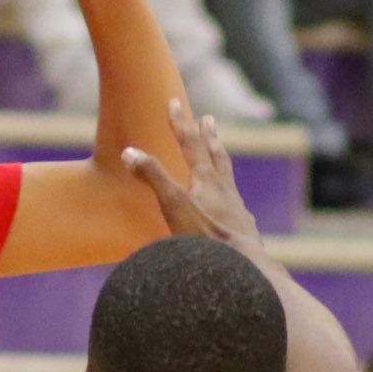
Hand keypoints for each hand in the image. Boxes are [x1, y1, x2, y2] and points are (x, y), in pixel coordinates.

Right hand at [125, 107, 259, 251]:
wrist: (243, 268)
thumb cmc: (206, 237)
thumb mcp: (173, 204)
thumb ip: (153, 177)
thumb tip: (129, 152)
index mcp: (208, 180)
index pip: (191, 144)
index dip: (181, 123)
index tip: (174, 103)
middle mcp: (226, 191)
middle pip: (216, 157)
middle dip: (209, 136)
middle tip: (208, 119)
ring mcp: (237, 211)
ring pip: (229, 181)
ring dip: (221, 166)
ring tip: (220, 157)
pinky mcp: (243, 232)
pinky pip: (236, 208)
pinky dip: (231, 200)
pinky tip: (234, 209)